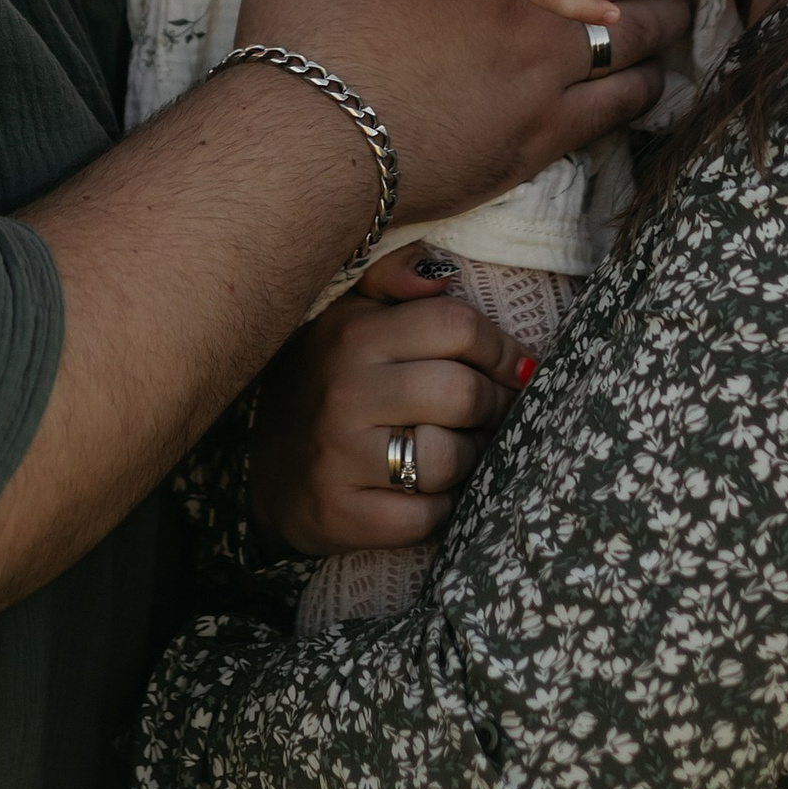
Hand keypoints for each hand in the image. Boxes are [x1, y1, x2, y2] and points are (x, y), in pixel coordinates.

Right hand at [240, 0, 692, 232]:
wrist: (311, 144)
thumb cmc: (303, 45)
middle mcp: (522, 4)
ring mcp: (539, 74)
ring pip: (636, 40)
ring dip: (663, 24)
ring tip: (678, 13)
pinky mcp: (540, 137)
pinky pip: (617, 106)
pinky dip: (641, 89)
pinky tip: (651, 84)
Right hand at [248, 253, 532, 554]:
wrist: (270, 476)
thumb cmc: (328, 386)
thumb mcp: (348, 318)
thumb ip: (395, 279)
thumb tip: (445, 272)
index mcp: (352, 333)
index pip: (455, 326)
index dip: (501, 349)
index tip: (516, 367)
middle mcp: (344, 391)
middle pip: (464, 393)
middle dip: (496, 406)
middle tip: (497, 412)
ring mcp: (340, 456)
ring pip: (451, 458)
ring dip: (471, 458)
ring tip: (460, 449)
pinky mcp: (344, 514)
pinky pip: (430, 516)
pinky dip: (443, 508)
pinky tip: (428, 491)